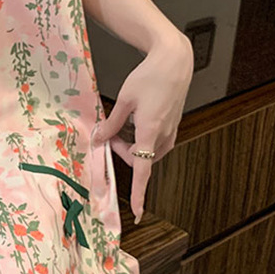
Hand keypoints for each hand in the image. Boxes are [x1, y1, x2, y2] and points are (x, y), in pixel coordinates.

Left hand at [93, 33, 193, 223]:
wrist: (174, 61)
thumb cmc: (148, 77)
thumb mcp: (124, 100)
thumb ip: (111, 123)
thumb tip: (99, 139)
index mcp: (150, 132)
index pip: (143, 171)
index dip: (139, 193)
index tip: (138, 212)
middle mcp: (163, 136)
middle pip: (139, 160)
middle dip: (122, 153)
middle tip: (108, 134)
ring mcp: (171, 131)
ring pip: (147, 152)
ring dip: (132, 146)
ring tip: (120, 124)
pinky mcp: (173, 125)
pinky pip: (155, 142)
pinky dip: (142, 139)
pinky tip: (134, 121)